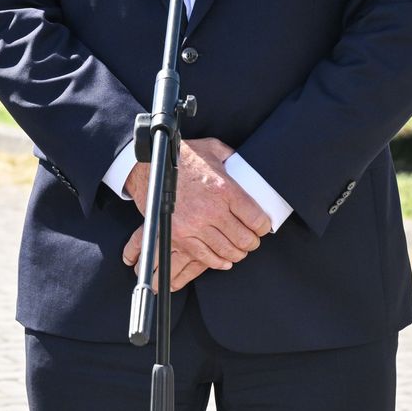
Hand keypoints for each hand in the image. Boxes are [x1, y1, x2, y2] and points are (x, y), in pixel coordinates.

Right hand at [122, 138, 273, 291]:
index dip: (264, 227)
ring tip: (238, 248)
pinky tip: (224, 258)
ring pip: (227, 252)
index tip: (263, 227)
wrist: (147, 167)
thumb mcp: (212, 149)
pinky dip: (218, 262)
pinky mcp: (179, 237)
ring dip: (237, 253)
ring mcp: (194, 226)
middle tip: (252, 239)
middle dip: (252, 242)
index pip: (257, 220)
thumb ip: (232, 158)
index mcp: (224, 189)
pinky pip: (205, 258)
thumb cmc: (181, 157)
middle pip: (244, 239)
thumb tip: (246, 167)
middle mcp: (211, 210)